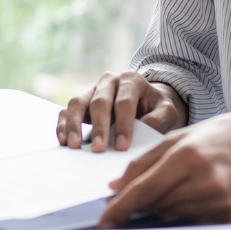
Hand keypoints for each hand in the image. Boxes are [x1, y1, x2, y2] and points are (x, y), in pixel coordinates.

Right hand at [58, 71, 185, 151]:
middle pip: (100, 102)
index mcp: (131, 80)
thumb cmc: (156, 109)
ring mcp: (90, 90)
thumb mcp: (167, 111)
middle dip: (99, 127)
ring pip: (77, 102)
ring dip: (74, 124)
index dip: (123, 124)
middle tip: (98, 149)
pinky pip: (65, 110)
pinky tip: (64, 141)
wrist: (145, 102)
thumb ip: (160, 119)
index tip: (121, 146)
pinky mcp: (79, 102)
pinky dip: (63, 125)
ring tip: (74, 146)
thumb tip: (143, 130)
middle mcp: (108, 81)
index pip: (125, 102)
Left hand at [96, 113, 230, 226]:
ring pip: (171, 213)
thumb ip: (144, 161)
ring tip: (179, 181)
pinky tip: (196, 189)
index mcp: (188, 157)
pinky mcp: (227, 215)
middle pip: (155, 204)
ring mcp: (219, 202)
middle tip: (143, 186)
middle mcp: (205, 181)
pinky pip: (190, 218)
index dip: (120, 207)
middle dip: (141, 199)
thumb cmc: (223, 137)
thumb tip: (116, 186)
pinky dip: (183, 207)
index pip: (144, 190)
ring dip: (162, 203)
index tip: (105, 219)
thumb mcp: (179, 137)